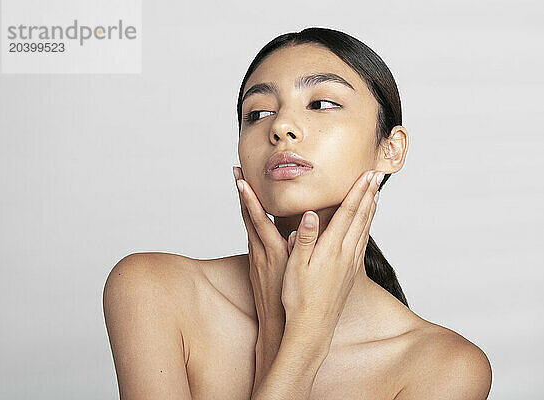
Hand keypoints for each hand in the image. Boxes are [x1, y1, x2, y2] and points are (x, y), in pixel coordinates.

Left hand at [233, 166, 294, 319]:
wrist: (279, 326)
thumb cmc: (293, 301)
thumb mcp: (299, 271)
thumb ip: (304, 245)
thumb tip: (307, 222)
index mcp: (273, 252)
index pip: (256, 219)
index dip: (248, 199)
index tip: (241, 179)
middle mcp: (260, 252)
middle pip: (246, 216)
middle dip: (242, 192)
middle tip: (237, 169)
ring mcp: (255, 258)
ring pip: (247, 225)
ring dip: (243, 203)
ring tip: (241, 181)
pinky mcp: (255, 265)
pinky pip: (251, 236)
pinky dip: (250, 220)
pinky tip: (252, 212)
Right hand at [281, 169, 381, 337]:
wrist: (313, 327)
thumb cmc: (299, 298)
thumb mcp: (295, 267)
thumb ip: (304, 239)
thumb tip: (312, 214)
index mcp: (331, 249)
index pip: (349, 213)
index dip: (358, 191)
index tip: (367, 174)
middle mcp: (346, 254)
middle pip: (362, 217)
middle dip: (369, 194)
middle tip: (376, 175)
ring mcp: (351, 264)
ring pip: (365, 229)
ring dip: (371, 209)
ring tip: (375, 194)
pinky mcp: (351, 273)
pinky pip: (363, 242)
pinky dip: (367, 227)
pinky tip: (366, 225)